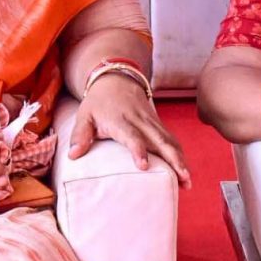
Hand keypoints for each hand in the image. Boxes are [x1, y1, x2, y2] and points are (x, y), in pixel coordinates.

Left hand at [67, 68, 190, 184]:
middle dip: (173, 159)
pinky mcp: (158, 124)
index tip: (145, 167)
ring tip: (187, 181)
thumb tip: (73, 156)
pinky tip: (184, 170)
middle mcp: (140, 121)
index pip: (132, 136)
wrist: (116, 79)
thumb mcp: (84, 115)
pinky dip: (180, 154)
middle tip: (183, 178)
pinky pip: (171, 139)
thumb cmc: (98, 102)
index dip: (139, 150)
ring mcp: (152, 122)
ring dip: (181, 160)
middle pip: (160, 140)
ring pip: (170, 141)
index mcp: (120, 121)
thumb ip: (79, 135)